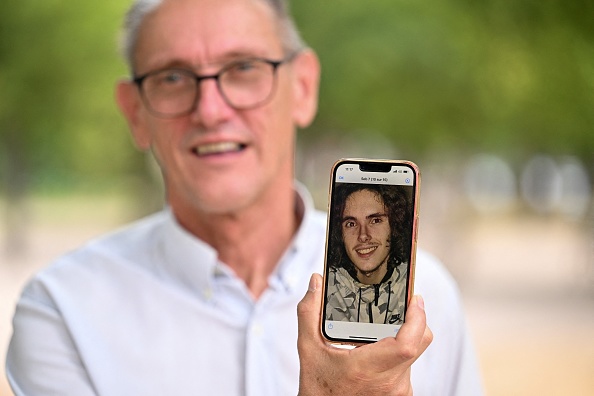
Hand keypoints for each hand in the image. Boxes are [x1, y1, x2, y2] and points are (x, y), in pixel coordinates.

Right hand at [297, 273, 432, 395]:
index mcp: (368, 368)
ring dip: (403, 339)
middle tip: (402, 305)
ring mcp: (398, 391)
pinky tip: (379, 350)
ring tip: (382, 330)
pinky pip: (409, 368)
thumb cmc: (318, 390)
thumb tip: (316, 283)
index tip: (415, 300)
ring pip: (414, 355)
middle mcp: (390, 382)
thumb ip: (310, 313)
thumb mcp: (308, 349)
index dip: (418, 319)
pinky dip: (398, 355)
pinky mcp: (401, 395)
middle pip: (419, 343)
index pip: (408, 343)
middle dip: (414, 321)